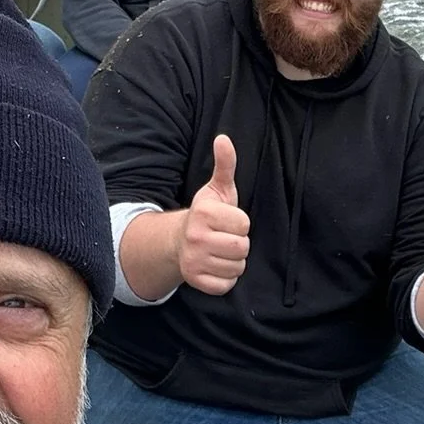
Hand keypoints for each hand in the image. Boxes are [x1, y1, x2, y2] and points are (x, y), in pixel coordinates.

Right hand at [178, 135, 249, 294]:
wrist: (179, 241)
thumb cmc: (206, 214)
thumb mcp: (217, 189)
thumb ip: (225, 165)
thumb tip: (224, 138)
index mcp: (204, 213)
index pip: (244, 224)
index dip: (240, 223)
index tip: (227, 221)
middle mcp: (196, 237)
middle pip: (242, 247)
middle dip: (239, 243)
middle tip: (225, 237)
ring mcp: (193, 260)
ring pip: (236, 267)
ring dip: (233, 261)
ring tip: (220, 251)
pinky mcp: (195, 280)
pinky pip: (226, 285)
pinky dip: (226, 278)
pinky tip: (216, 265)